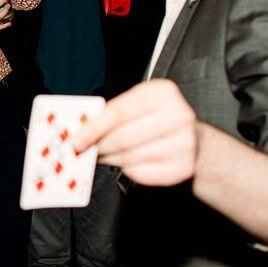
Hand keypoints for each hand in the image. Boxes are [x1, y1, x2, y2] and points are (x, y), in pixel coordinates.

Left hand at [70, 79, 197, 186]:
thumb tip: (80, 129)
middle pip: (123, 137)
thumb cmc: (156, 118)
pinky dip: (127, 169)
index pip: (119, 112)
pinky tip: (126, 162)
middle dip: (98, 146)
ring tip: (103, 155)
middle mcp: (178, 116)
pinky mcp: (182, 168)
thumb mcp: (137, 103)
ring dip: (110, 158)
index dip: (93, 128)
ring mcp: (184, 144)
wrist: (192, 138)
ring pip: (130, 157)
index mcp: (163, 93)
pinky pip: (141, 173)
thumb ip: (110, 113)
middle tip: (84, 151)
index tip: (75, 140)